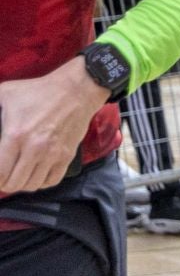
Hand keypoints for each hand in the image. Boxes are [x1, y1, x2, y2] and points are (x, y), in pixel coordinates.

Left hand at [0, 58, 108, 194]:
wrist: (76, 90)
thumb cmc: (37, 91)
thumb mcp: (4, 94)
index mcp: (15, 135)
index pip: (0, 172)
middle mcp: (34, 148)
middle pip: (14, 183)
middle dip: (4, 183)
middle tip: (2, 177)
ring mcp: (53, 154)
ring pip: (32, 185)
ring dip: (22, 184)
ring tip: (18, 176)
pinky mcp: (67, 156)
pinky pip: (52, 181)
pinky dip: (41, 182)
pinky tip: (36, 174)